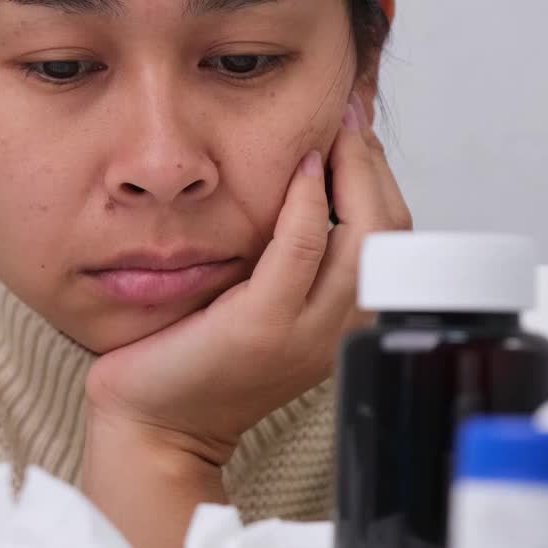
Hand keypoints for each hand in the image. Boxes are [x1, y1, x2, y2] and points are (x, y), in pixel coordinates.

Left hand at [82, 93, 411, 547]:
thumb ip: (290, 262)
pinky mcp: (261, 328)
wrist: (154, 427)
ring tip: (336, 133)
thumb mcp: (260, 308)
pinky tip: (303, 168)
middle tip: (352, 120)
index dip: (385, 181)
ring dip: (354, 174)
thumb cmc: (195, 366)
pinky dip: (308, 203)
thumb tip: (306, 190)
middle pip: (391, 237)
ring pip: (363, 240)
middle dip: (377, 168)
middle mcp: (337, 334)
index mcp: (341, 329)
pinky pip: (299, 251)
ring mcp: (304, 335)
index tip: (362, 134)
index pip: (393, 244)